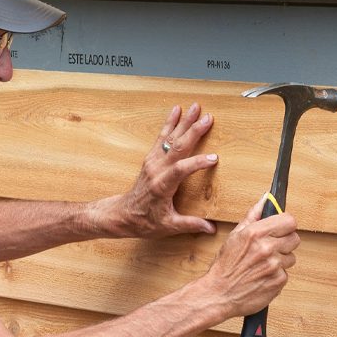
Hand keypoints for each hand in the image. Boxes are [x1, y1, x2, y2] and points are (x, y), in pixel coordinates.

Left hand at [111, 102, 218, 237]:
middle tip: (208, 118)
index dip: (197, 163)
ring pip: (169, 138)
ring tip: (195, 107)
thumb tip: (212, 228)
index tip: (214, 158)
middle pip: (177, 146)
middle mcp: (156, 170)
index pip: (181, 170)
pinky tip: (176, 111)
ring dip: (183, 122)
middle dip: (194, 131)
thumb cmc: (144, 222)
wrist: (122, 215)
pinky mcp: (150, 159)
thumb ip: (191, 225)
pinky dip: (169, 123)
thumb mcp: (168, 226)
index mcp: (162, 186)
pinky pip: (161, 137)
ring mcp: (152, 162)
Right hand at [203, 195, 299, 317]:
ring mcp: (274, 266)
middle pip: (294, 238)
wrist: (218, 294)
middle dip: (284, 242)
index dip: (286, 225)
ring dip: (281, 260)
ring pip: (291, 257)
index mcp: (255, 233)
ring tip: (263, 265)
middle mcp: (267, 248)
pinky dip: (276, 275)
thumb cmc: (225, 266)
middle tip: (270, 248)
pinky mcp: (278, 281)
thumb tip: (266, 198)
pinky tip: (263, 276)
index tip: (281, 229)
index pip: (290, 221)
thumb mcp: (235, 236)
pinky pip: (286, 274)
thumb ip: (253, 216)